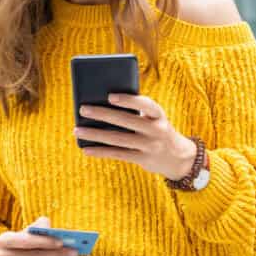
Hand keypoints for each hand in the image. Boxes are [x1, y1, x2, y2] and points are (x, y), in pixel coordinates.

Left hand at [76, 93, 197, 180]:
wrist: (178, 157)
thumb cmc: (157, 130)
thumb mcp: (154, 118)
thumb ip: (136, 111)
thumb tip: (102, 106)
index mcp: (159, 115)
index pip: (146, 104)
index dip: (128, 100)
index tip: (110, 96)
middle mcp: (156, 130)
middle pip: (126, 121)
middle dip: (103, 114)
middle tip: (83, 109)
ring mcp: (150, 146)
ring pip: (118, 139)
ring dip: (96, 134)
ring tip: (77, 129)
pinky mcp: (143, 159)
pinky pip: (118, 154)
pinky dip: (101, 151)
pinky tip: (86, 148)